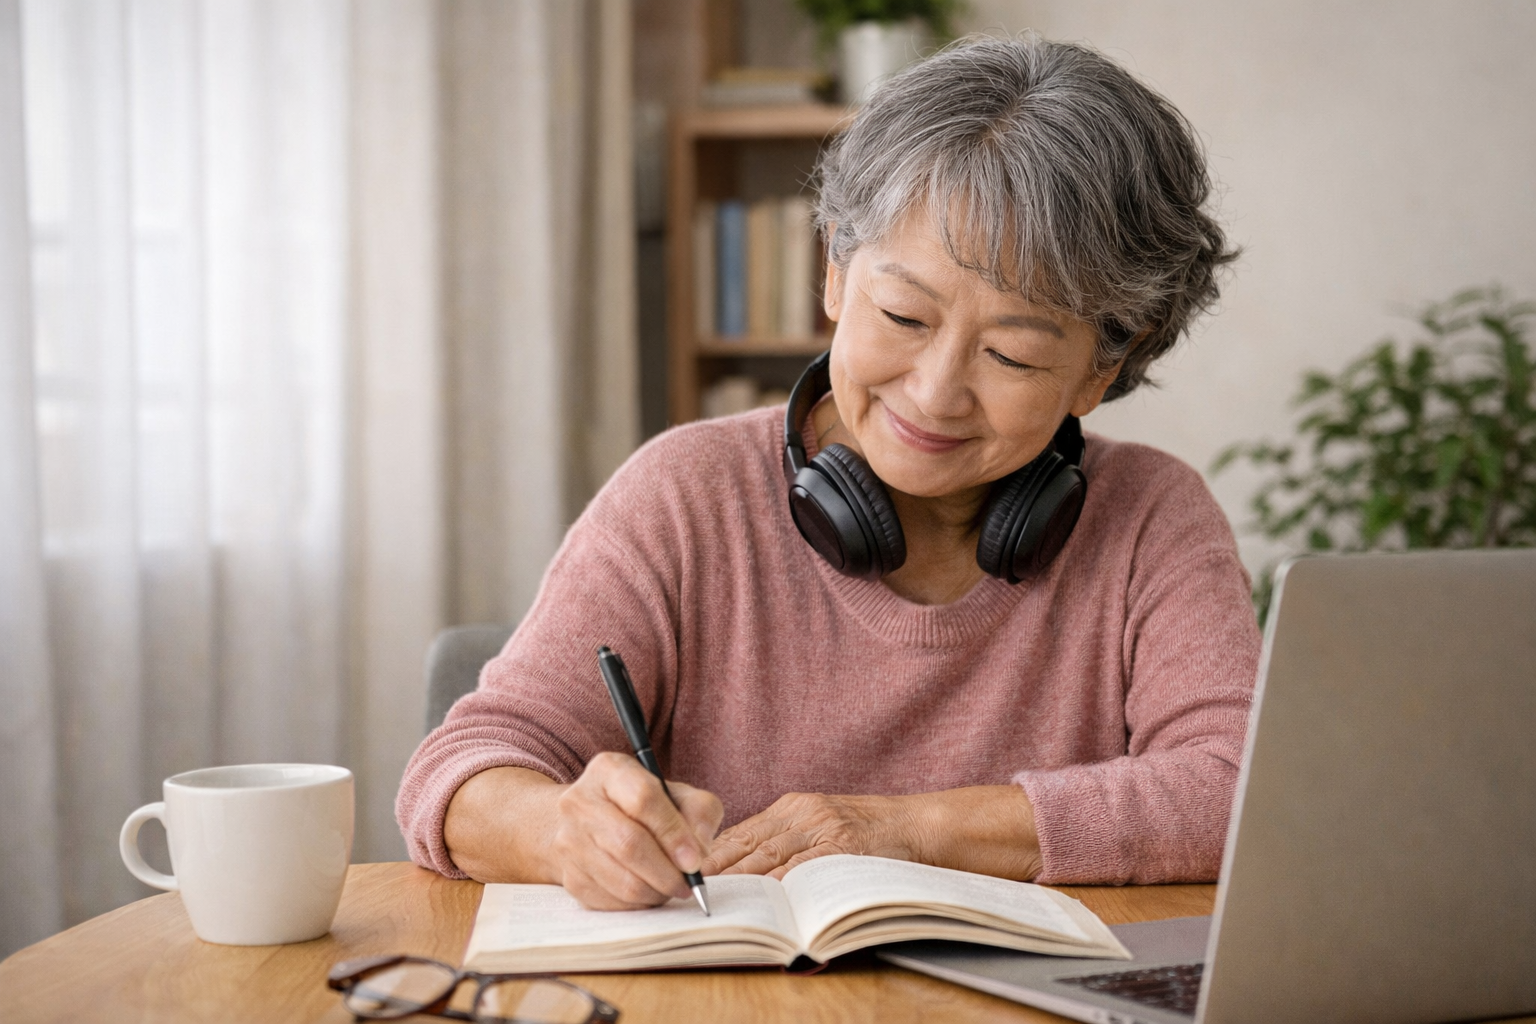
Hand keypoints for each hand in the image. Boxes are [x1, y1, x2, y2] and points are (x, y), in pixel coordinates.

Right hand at [550, 752, 723, 909]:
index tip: (695, 860)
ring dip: (656, 892)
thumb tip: (698, 854)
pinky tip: (649, 892)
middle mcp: (580, 802)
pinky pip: (611, 902)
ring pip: (621, 880)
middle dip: (668, 872)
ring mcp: (569, 841)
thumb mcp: (677, 794)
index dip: (674, 833)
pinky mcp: (569, 876)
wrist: (590, 822)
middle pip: (629, 844)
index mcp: (609, 770)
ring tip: (672, 888)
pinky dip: (638, 904)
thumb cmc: (643, 807)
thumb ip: (699, 813)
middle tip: (689, 883)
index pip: (643, 799)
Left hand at [702, 792, 922, 878]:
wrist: (920, 825)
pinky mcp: (843, 846)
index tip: (690, 870)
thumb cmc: (872, 831)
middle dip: (718, 867)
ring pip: (769, 854)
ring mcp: (824, 828)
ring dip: (741, 878)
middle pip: (749, 841)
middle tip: (691, 887)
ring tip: (716, 895)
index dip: (714, 852)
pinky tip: (763, 895)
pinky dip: (781, 882)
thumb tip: (747, 865)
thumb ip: (789, 838)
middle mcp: (804, 812)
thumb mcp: (825, 822)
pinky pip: (804, 866)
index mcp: (795, 806)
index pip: (743, 830)